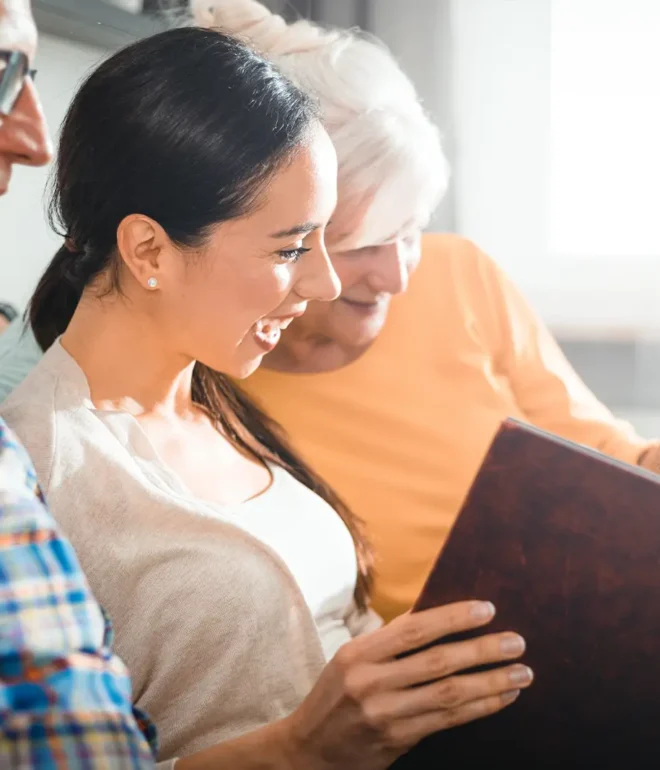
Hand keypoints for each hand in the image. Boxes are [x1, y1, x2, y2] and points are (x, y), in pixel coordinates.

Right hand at [281, 600, 531, 769]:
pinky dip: (479, 708)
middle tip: (517, 642)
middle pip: (438, 662)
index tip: (487, 610)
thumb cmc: (333, 697)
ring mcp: (385, 715)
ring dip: (491, 682)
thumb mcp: (350, 659)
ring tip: (522, 672)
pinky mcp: (398, 741)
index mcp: (358, 653)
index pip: (414, 628)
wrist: (308, 753)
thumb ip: (389, 639)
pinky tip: (501, 697)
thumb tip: (432, 611)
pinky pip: (447, 721)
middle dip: (483, 650)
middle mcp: (371, 682)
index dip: (453, 618)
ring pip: (449, 694)